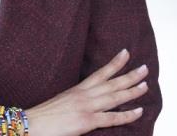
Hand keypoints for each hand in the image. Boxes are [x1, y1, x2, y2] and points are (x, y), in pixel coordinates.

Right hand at [24, 49, 147, 135]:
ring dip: (132, 90)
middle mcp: (83, 95)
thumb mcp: (61, 103)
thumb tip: (86, 102)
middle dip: (129, 75)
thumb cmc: (44, 116)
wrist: (31, 123)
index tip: (126, 53)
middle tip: (145, 68)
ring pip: (114, 96)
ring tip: (145, 85)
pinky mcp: (86, 121)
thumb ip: (75, 101)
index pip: (100, 73)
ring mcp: (86, 107)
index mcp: (77, 90)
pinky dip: (127, 115)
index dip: (114, 63)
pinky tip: (139, 111)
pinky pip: (112, 117)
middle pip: (111, 82)